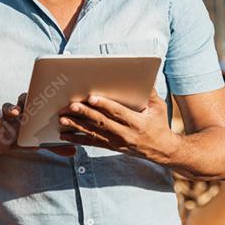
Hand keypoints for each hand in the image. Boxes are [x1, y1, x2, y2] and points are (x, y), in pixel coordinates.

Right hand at [0, 93, 75, 156]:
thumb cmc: (21, 138)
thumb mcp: (39, 143)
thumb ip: (55, 145)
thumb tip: (75, 151)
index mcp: (30, 112)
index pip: (39, 100)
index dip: (46, 96)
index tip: (55, 95)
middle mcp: (19, 111)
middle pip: (23, 99)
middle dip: (29, 99)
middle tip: (38, 100)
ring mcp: (6, 117)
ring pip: (8, 107)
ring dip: (11, 108)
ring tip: (15, 112)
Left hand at [57, 86, 180, 163]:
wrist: (162, 150)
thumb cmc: (159, 124)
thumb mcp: (158, 107)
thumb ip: (150, 92)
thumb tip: (144, 75)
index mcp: (137, 122)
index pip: (117, 112)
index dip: (104, 104)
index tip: (91, 97)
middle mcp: (125, 134)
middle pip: (101, 122)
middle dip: (85, 113)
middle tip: (71, 105)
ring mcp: (117, 142)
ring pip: (93, 133)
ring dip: (76, 126)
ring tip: (63, 119)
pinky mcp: (111, 147)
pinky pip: (92, 143)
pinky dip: (78, 139)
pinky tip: (65, 135)